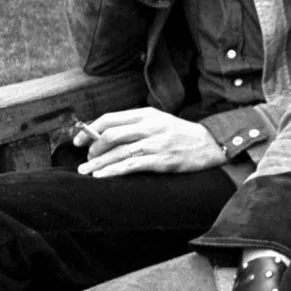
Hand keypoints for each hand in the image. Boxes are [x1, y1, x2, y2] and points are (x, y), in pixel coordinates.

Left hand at [75, 107, 225, 176]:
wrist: (211, 145)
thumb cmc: (182, 134)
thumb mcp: (159, 121)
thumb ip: (135, 124)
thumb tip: (104, 133)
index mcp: (147, 114)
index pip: (110, 119)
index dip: (89, 130)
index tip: (78, 141)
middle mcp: (150, 127)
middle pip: (110, 136)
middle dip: (92, 149)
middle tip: (87, 159)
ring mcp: (156, 144)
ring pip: (118, 152)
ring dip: (98, 164)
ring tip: (86, 171)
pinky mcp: (162, 160)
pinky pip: (131, 165)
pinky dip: (113, 171)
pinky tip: (102, 176)